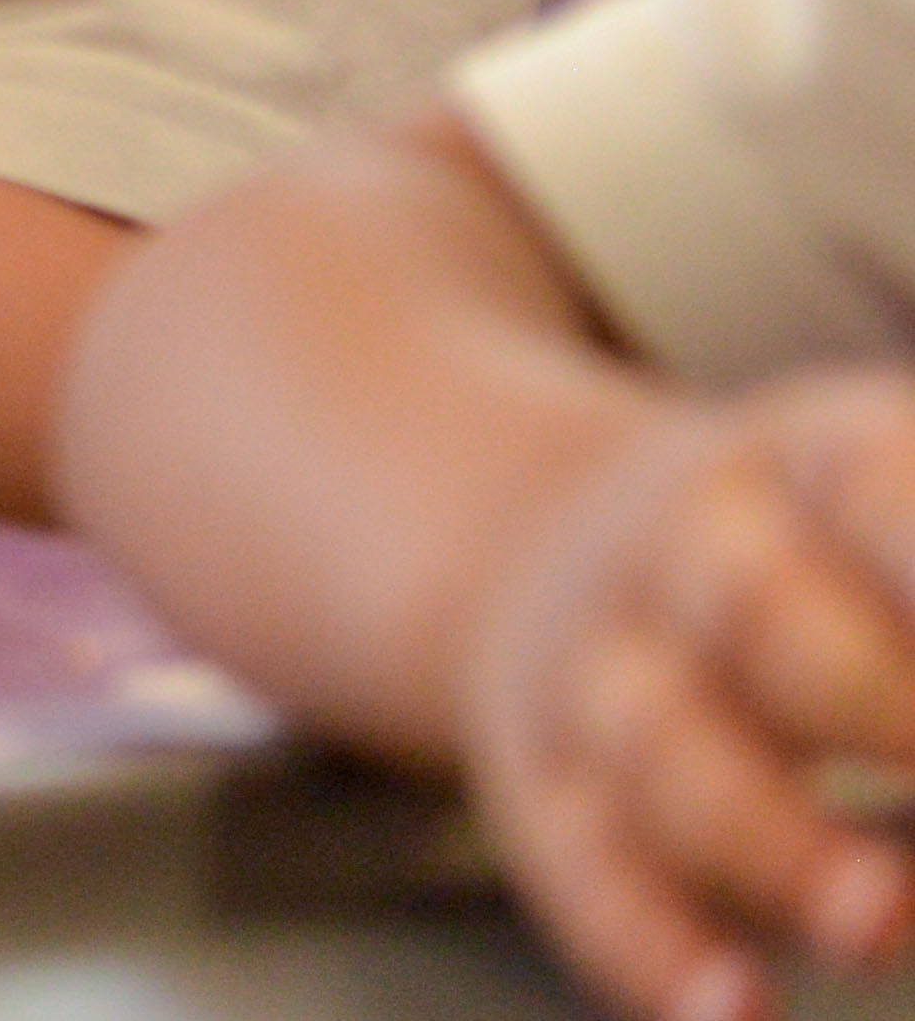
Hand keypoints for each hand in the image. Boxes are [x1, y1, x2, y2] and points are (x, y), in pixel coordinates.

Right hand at [457, 371, 914, 1020]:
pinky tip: (738, 1013)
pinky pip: (581, 867)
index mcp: (816, 462)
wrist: (561, 551)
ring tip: (881, 928)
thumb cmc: (838, 563)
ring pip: (668, 755)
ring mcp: (605, 672)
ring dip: (775, 845)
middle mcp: (691, 553)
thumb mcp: (913, 507)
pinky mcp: (548, 790)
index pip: (884, 498)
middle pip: (766, 621)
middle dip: (885, 713)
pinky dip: (654, 946)